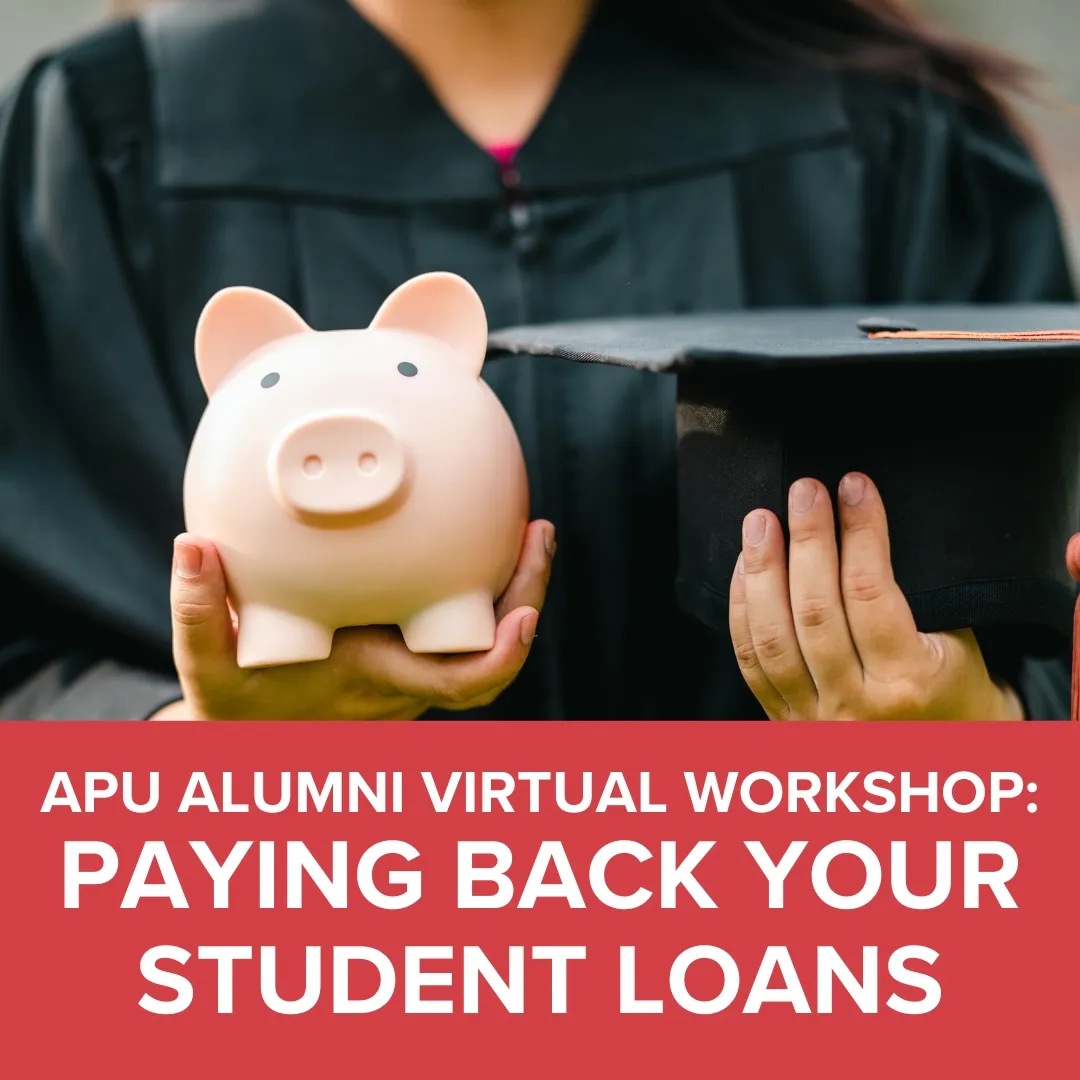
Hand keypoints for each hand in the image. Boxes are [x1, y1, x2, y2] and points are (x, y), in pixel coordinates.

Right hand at [151, 521, 554, 720]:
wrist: (251, 734)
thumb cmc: (235, 702)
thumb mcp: (206, 665)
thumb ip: (196, 611)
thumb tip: (191, 547)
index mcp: (376, 682)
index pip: (459, 684)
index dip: (503, 657)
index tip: (524, 617)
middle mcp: (410, 679)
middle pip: (494, 651)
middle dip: (528, 596)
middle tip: (539, 532)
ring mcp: (416, 663)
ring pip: (488, 634)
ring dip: (516, 585)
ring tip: (531, 525)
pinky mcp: (412, 646)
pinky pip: (465, 618)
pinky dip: (487, 582)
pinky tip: (486, 532)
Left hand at [728, 473, 1022, 720]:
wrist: (936, 774)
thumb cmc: (955, 702)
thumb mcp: (960, 653)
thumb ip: (920, 601)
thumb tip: (868, 525)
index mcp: (906, 684)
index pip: (870, 593)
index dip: (860, 532)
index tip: (854, 487)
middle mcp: (852, 705)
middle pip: (813, 611)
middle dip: (806, 541)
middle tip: (804, 490)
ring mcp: (810, 717)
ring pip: (770, 636)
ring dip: (761, 571)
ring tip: (761, 520)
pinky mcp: (782, 721)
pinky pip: (750, 661)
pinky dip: (741, 610)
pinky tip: (744, 568)